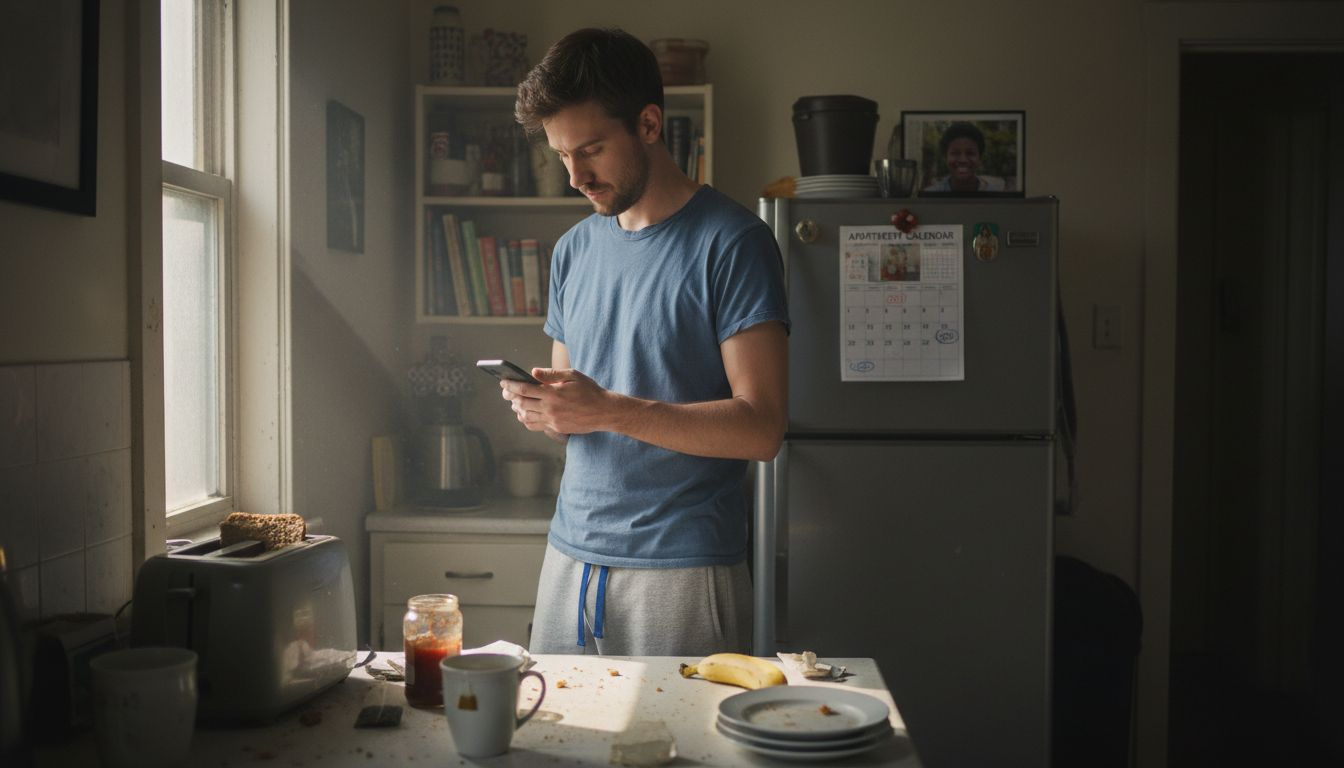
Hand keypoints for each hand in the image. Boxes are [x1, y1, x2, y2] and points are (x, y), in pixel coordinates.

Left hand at [500, 367, 618, 435]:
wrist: (604, 411)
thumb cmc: (589, 390)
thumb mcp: (572, 375)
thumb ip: (551, 374)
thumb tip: (533, 372)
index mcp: (552, 393)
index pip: (524, 389)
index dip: (511, 385)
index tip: (503, 382)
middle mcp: (550, 408)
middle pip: (521, 403)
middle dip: (510, 396)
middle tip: (506, 391)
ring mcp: (552, 420)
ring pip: (525, 416)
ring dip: (517, 408)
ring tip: (515, 402)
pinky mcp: (556, 428)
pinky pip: (534, 425)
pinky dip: (526, 420)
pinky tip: (525, 414)